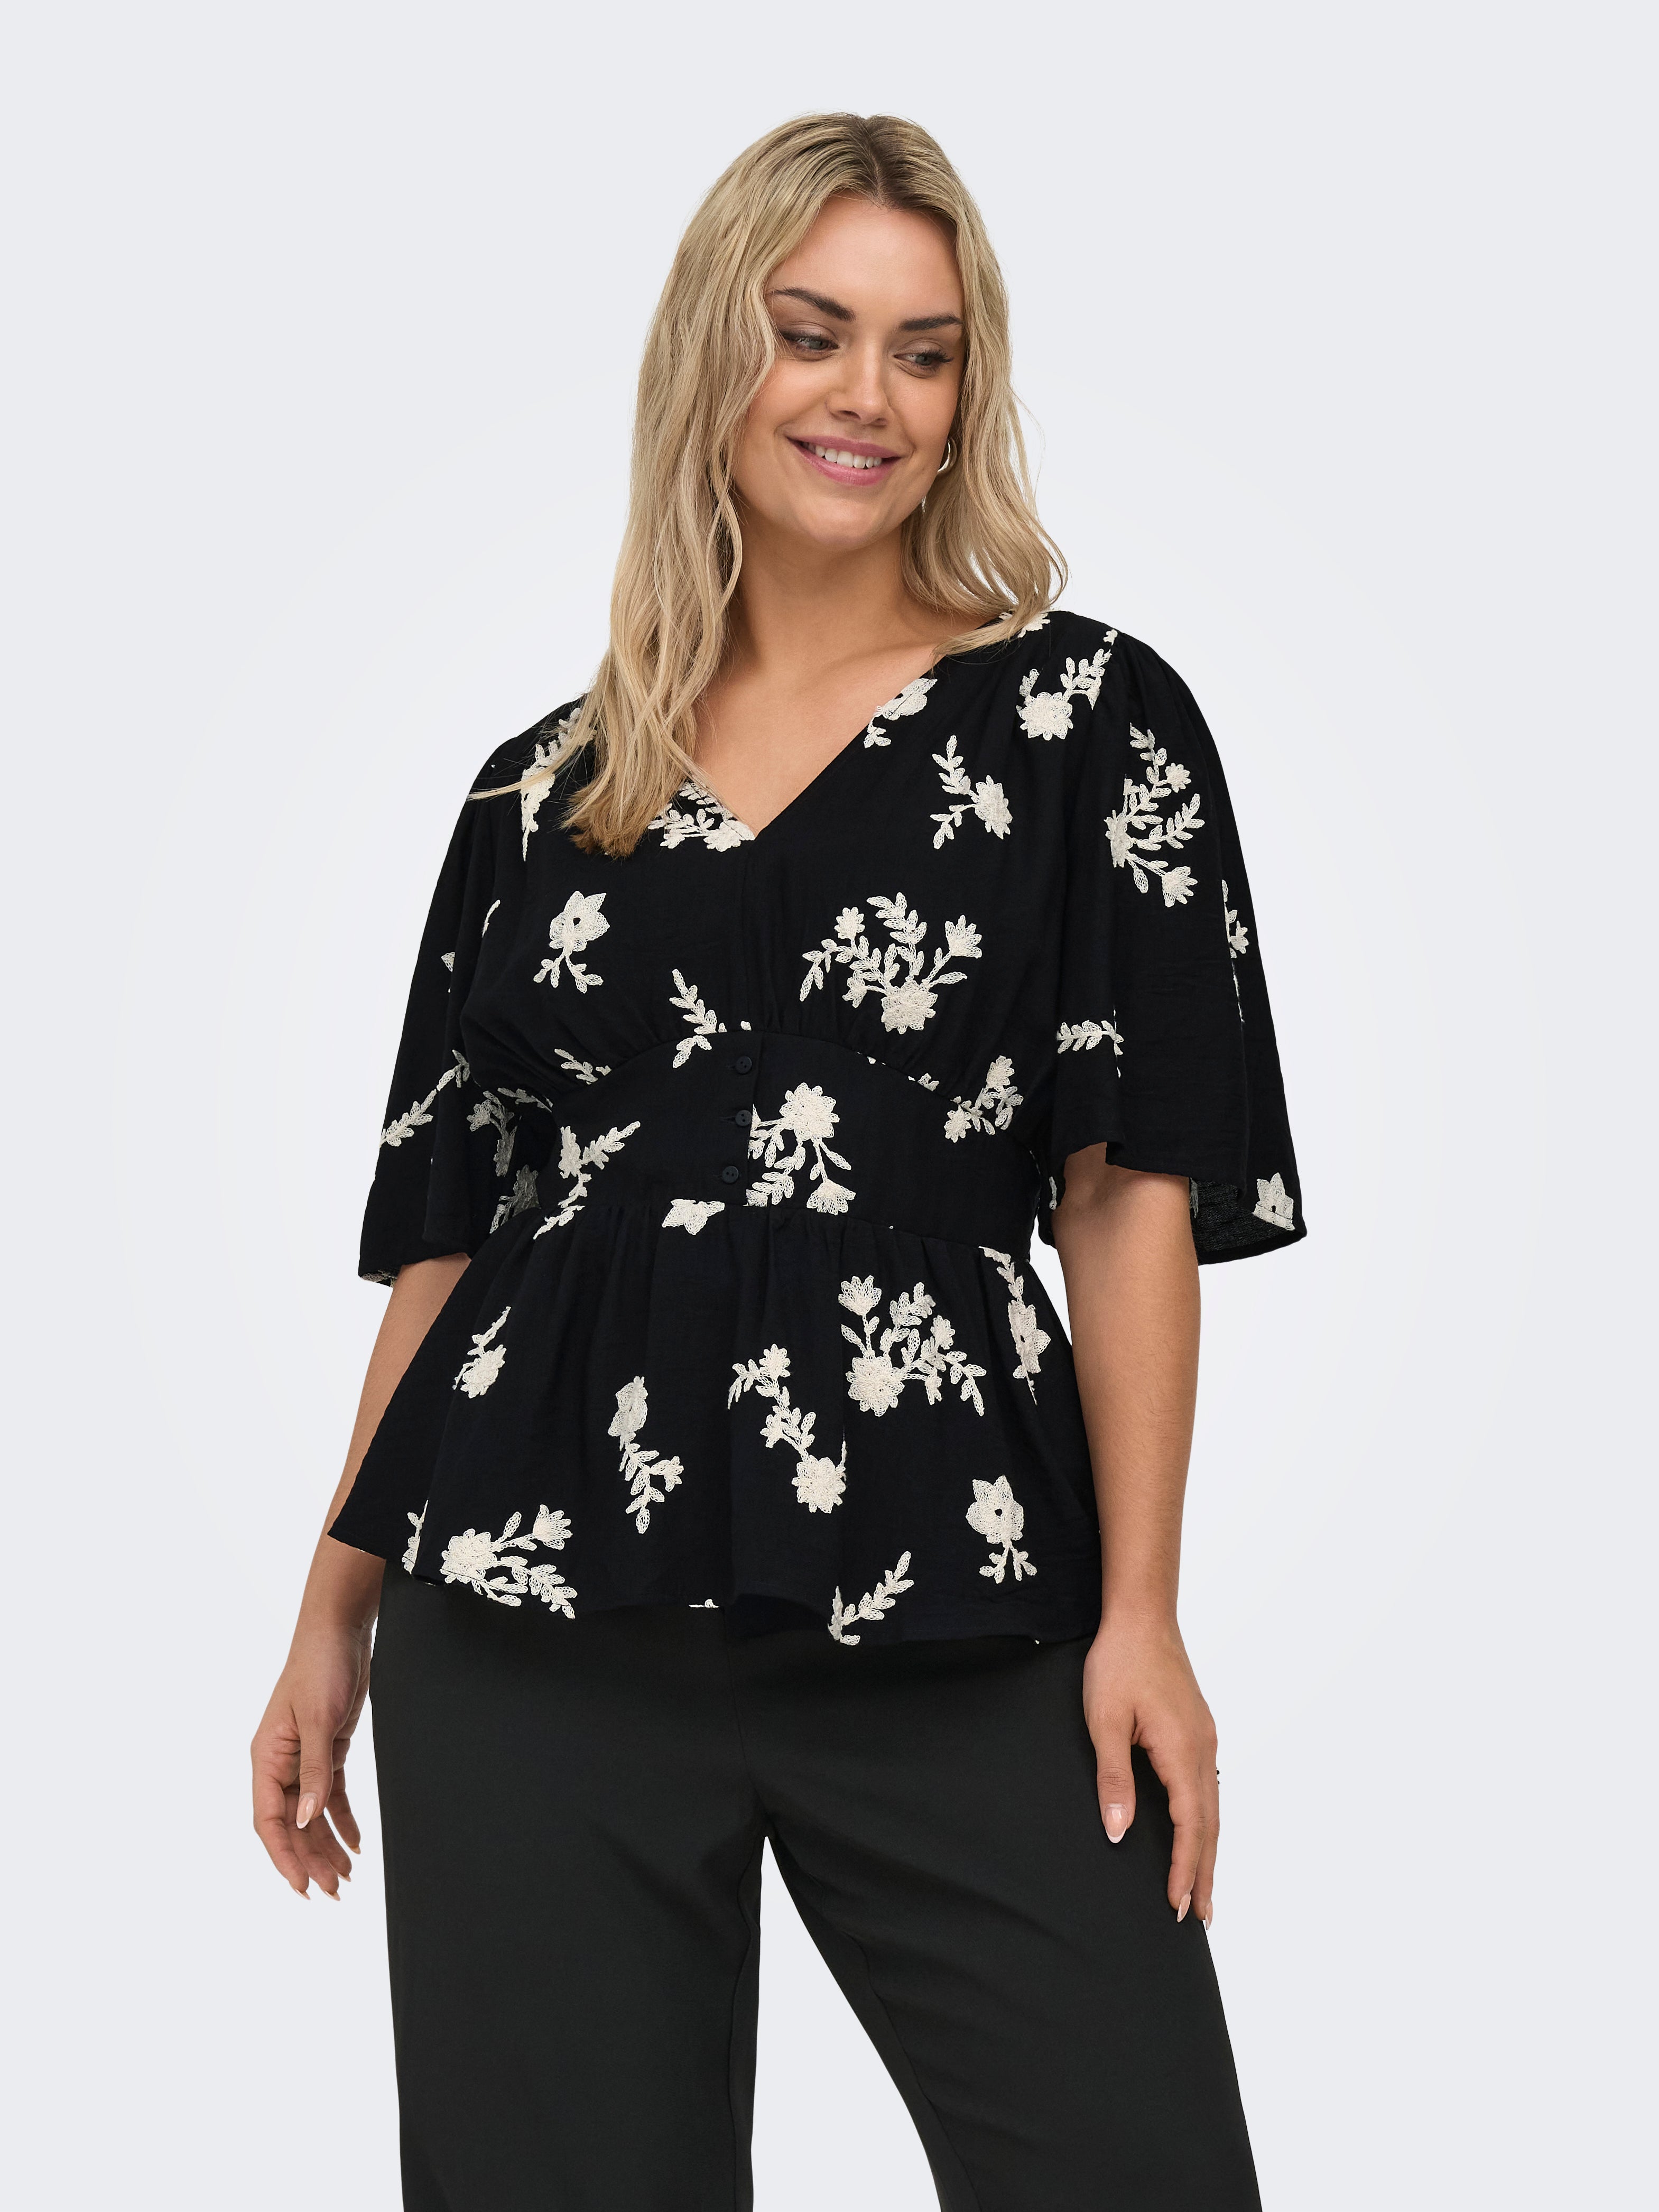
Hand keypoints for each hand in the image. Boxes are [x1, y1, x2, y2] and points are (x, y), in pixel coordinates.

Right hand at [251, 1619, 372, 1898]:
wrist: (339, 1631)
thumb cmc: (319, 1666)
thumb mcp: (318, 1720)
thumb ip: (314, 1770)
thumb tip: (305, 1819)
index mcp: (266, 1758)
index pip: (269, 1821)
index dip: (283, 1857)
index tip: (302, 1888)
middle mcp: (280, 1764)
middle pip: (292, 1825)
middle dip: (310, 1860)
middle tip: (334, 1892)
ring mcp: (303, 1759)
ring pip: (311, 1815)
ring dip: (327, 1846)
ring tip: (346, 1878)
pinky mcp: (327, 1750)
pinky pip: (330, 1796)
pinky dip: (341, 1820)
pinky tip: (355, 1843)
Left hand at [1083, 1610, 1219, 1925]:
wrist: (1141, 1616)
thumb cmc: (1119, 1663)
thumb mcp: (1105, 1722)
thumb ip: (1114, 1778)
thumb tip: (1118, 1832)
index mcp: (1182, 1750)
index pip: (1189, 1825)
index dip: (1183, 1868)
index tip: (1177, 1906)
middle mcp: (1202, 1749)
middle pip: (1209, 1825)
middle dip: (1203, 1873)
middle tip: (1199, 1918)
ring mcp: (1204, 1740)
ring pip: (1212, 1808)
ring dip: (1207, 1850)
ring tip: (1202, 1890)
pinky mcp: (1198, 1731)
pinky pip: (1206, 1788)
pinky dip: (1204, 1821)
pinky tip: (1198, 1834)